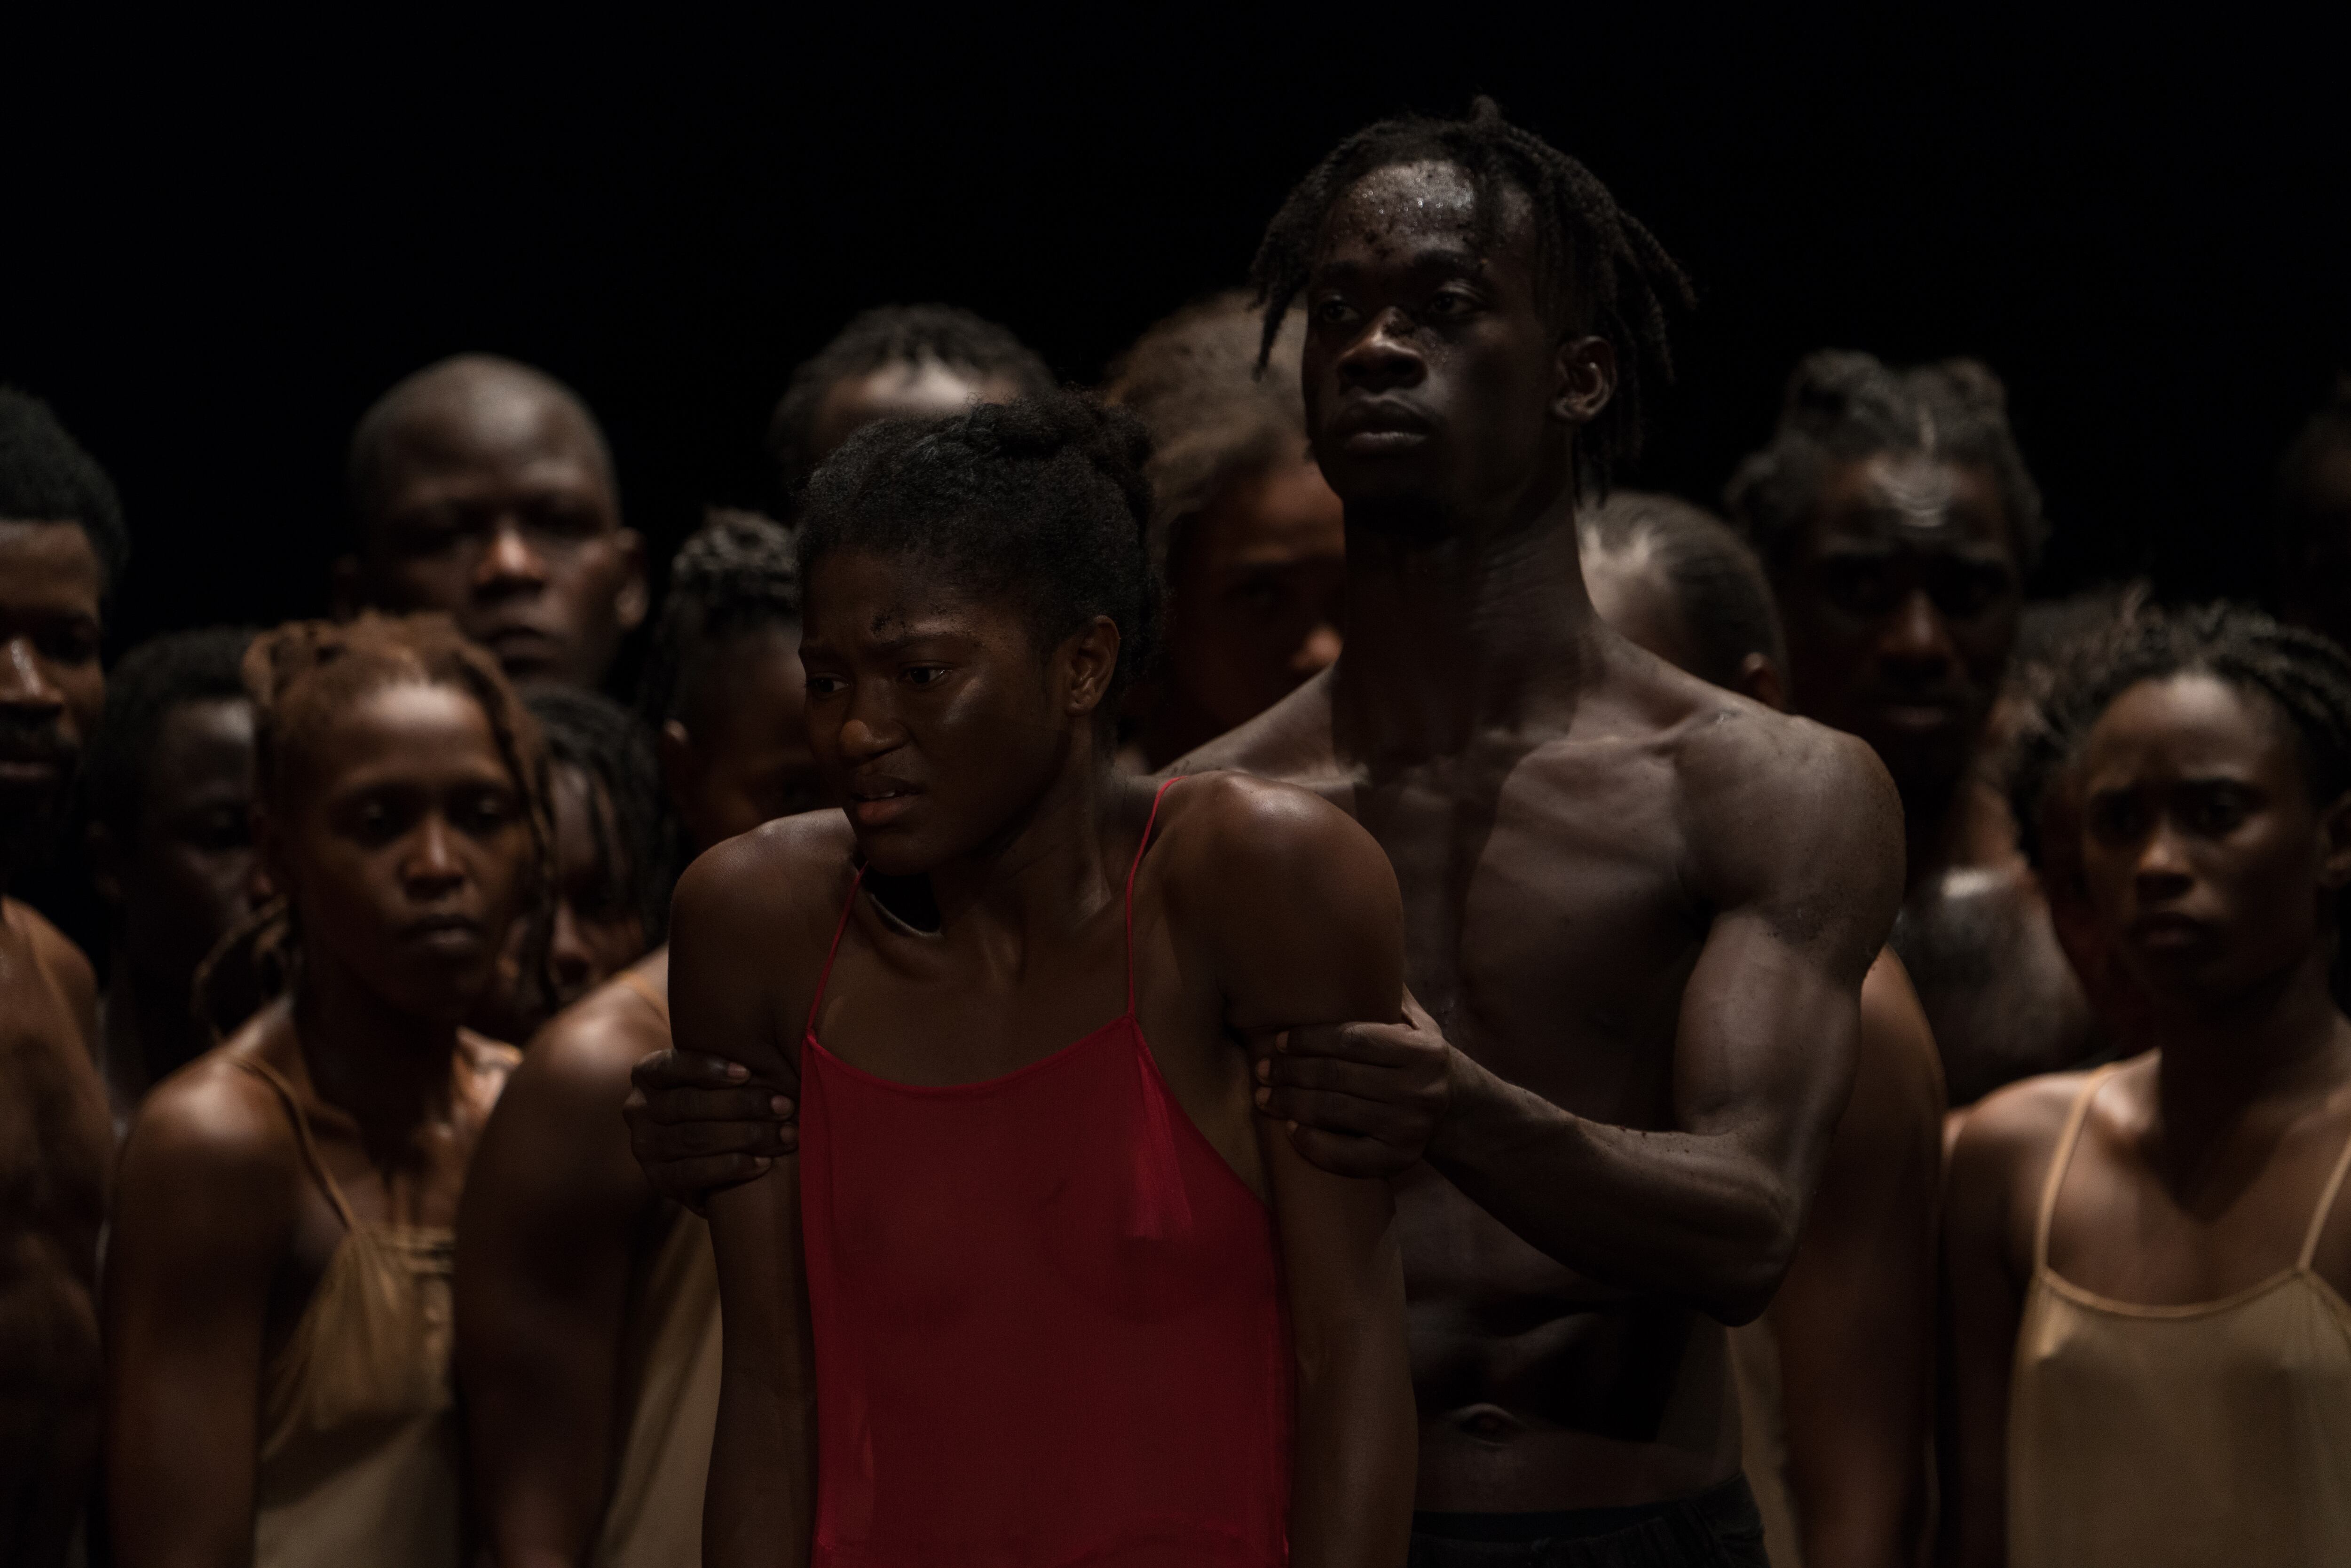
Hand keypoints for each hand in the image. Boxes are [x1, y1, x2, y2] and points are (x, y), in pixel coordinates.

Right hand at [623, 1050, 797, 1210]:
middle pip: (689, 1104)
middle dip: (743, 1105)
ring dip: (747, 1136)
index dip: (708, 1069)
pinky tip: (764, 1162)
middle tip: (785, 1106)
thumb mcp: (714, 1078)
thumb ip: (731, 1067)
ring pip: (695, 1138)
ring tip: (785, 1134)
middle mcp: (638, 1109)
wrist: (698, 1153)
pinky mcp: (658, 1179)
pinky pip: (694, 1173)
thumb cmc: (717, 1100)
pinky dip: (733, 1167)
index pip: (672, 1066)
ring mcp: (644, 1147)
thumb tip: (775, 1060)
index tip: (747, 1072)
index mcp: (647, 1074)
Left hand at [1255, 993, 1453, 1177]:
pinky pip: (1346, 1156)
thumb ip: (1388, 994)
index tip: (1279, 1040)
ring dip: (1291, 1104)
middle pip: (1338, 1076)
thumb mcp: (1416, 1023)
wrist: (1453, 1112)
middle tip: (1262, 1069)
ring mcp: (1409, 1129)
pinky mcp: (1399, 1161)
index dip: (1310, 1039)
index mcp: (1422, 1051)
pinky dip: (1314, 1143)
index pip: (1353, 1040)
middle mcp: (1420, 1090)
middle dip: (1292, 1071)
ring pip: (1335, 1112)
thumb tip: (1355, 945)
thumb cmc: (1416, 1059)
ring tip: (1264, 1097)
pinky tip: (1291, 1129)